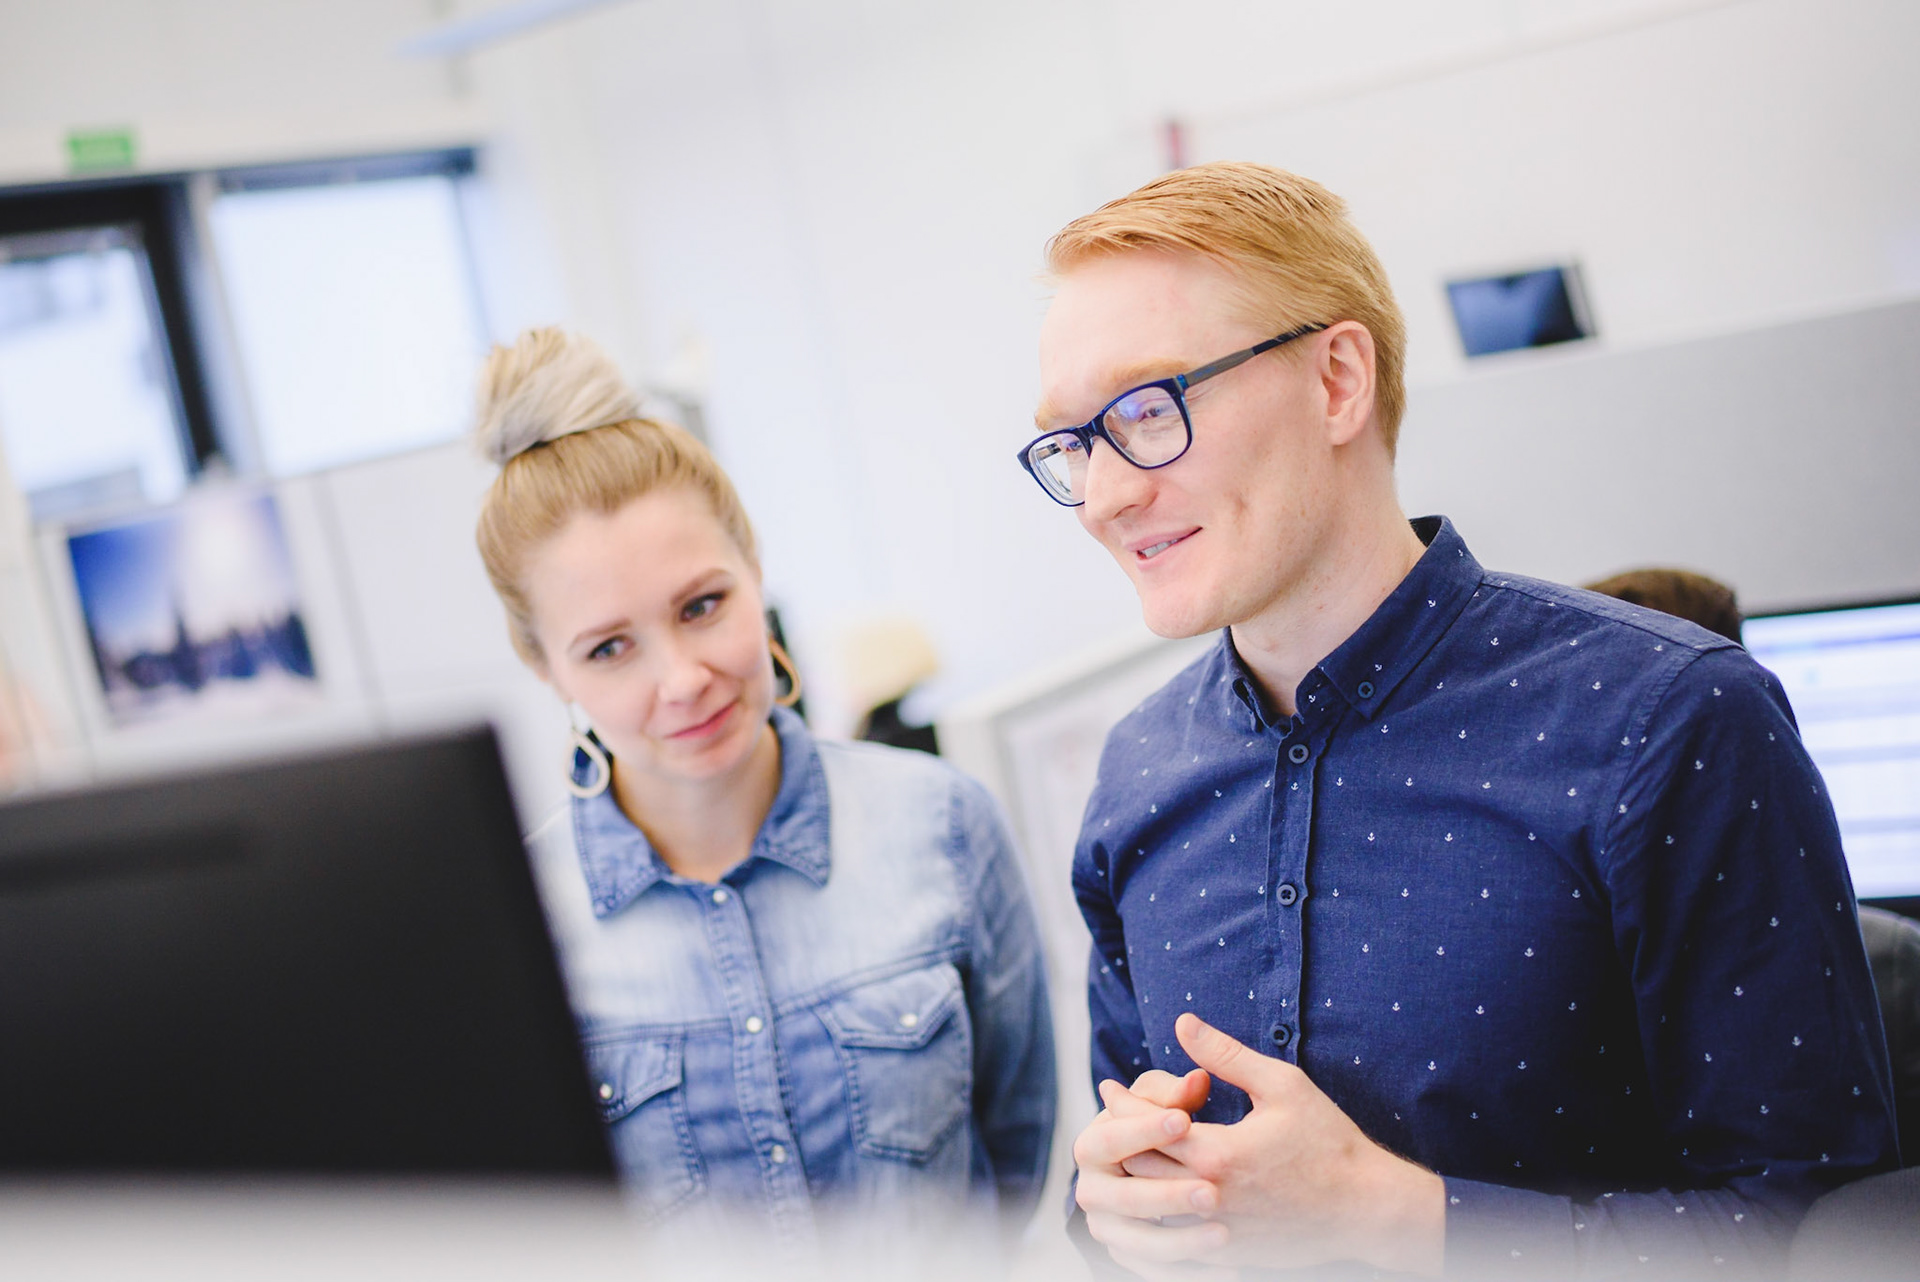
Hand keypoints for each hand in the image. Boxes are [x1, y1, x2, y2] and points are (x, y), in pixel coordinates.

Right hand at [1074, 1067, 1233, 1281]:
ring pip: (1140, 1243)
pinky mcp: (1127, 1256)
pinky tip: (1227, 1270)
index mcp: (1091, 1147)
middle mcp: (1091, 1191)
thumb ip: (1177, 1092)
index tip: (1185, 1121)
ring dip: (1181, 1242)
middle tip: (1212, 1193)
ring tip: (1224, 1234)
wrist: (1153, 1166)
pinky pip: (1155, 1272)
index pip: (1110, 1139)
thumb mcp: (1164, 1102)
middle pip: (1125, 1198)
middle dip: (1168, 1196)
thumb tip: (1198, 1080)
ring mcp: (1107, 1228)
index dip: (1145, 1129)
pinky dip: (1188, 1274)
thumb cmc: (1163, 1123)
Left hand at [1141, 1013, 1444, 1276]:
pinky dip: (1156, 1215)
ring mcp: (1218, 1232)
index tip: (1111, 1089)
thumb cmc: (1329, 1141)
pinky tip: (1154, 1195)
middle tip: (1110, 1118)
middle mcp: (1210, 1198)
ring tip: (1126, 1152)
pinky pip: (1173, 1240)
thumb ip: (1226, 1054)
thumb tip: (1183, 1022)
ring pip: (1150, 1208)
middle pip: (1138, 1169)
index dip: (1122, 1105)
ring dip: (1134, 1179)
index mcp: (1218, 1154)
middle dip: (1120, 1140)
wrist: (1368, 1208)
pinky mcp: (1229, 1255)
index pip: (1145, 1128)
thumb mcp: (1282, 1085)